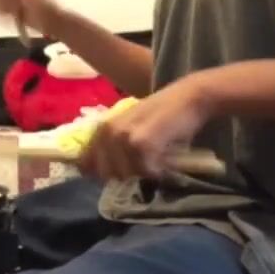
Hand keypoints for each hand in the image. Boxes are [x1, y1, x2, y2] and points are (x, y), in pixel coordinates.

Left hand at [79, 74, 213, 179]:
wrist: (189, 98)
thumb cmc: (162, 115)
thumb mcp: (130, 127)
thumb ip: (113, 147)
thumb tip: (98, 173)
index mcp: (102, 128)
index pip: (85, 163)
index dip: (100, 173)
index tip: (120, 172)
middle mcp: (108, 131)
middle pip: (108, 174)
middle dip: (126, 175)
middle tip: (144, 163)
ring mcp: (123, 137)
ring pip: (127, 174)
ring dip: (143, 172)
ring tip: (156, 158)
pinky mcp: (141, 143)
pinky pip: (145, 172)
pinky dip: (157, 171)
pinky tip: (165, 159)